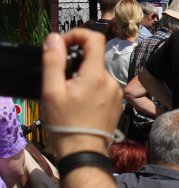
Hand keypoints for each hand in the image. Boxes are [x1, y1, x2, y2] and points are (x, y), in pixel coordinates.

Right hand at [41, 30, 121, 156]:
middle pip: (94, 58)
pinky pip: (102, 87)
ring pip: (97, 74)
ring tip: (67, 95)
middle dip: (75, 61)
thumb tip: (55, 38)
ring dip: (82, 77)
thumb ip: (53, 61)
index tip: (61, 45)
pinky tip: (79, 104)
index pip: (94, 38)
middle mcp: (111, 80)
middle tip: (59, 77)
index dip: (76, 35)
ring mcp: (116, 93)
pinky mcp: (117, 103)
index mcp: (96, 74)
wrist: (84, 152)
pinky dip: (90, 88)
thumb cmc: (65, 124)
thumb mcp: (52, 91)